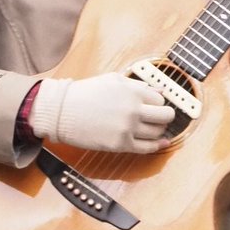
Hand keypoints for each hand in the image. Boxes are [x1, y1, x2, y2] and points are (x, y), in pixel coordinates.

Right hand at [30, 73, 174, 153]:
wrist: (62, 111)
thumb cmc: (85, 93)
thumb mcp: (113, 80)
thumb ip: (138, 85)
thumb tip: (160, 92)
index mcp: (132, 91)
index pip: (160, 100)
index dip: (159, 103)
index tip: (156, 106)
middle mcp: (133, 110)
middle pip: (166, 116)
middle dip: (167, 117)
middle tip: (162, 118)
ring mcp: (127, 129)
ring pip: (158, 133)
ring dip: (159, 131)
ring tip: (154, 128)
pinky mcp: (120, 145)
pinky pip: (147, 148)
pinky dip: (157, 146)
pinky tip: (161, 143)